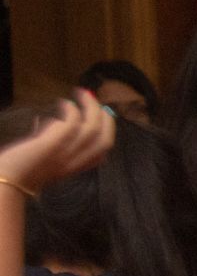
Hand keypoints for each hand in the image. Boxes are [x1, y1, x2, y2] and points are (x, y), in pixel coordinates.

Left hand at [0, 91, 116, 197]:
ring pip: (93, 128)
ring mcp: (67, 153)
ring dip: (90, 107)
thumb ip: (55, 143)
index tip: (100, 113)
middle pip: (105, 138)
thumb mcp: (46, 159)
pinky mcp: (53, 144)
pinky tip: (63, 103)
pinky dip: (71, 109)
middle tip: (94, 99)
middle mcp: (78, 161)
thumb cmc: (23, 170)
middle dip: (104, 116)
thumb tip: (54, 122)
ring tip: (80, 94)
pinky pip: (72, 123)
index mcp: (79, 166)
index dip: (107, 128)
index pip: (104, 148)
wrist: (8, 182)